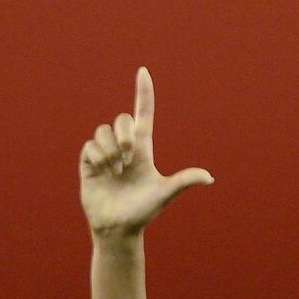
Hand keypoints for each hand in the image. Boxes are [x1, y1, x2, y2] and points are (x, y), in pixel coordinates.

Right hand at [79, 67, 213, 238]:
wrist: (118, 227)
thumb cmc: (143, 211)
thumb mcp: (164, 194)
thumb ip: (184, 182)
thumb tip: (210, 178)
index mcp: (144, 150)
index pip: (144, 115)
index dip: (144, 93)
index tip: (144, 71)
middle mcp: (124, 147)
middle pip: (122, 120)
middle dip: (125, 135)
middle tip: (128, 159)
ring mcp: (105, 153)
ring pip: (103, 130)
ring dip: (111, 150)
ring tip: (116, 171)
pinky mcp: (88, 161)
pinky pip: (90, 145)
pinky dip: (98, 157)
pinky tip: (103, 172)